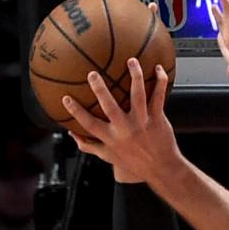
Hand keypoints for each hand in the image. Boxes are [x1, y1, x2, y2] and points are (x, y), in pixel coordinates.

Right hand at [62, 53, 178, 181]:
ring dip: (135, 76)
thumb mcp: (109, 156)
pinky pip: (159, 96)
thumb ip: (90, 145)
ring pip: (137, 96)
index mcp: (111, 138)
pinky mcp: (157, 118)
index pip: (89, 124)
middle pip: (110, 106)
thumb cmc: (134, 163)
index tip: (66, 98)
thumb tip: (73, 135)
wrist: (162, 169)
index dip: (76, 112)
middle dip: (100, 90)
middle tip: (92, 74)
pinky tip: (158, 68)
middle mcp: (125, 129)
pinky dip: (160, 81)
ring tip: (131, 60)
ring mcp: (142, 122)